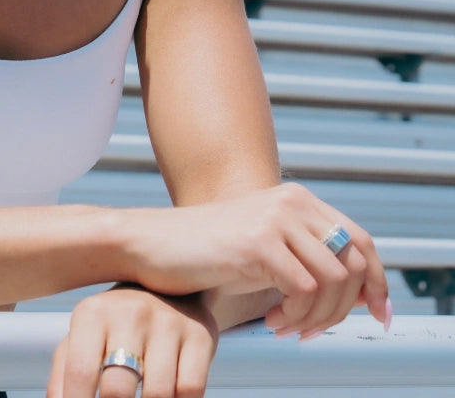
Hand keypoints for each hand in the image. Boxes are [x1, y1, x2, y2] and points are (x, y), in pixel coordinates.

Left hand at [48, 285, 217, 397]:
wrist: (167, 287)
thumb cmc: (114, 326)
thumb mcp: (83, 339)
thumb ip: (63, 375)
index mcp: (92, 313)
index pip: (80, 373)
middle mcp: (129, 312)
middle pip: (118, 390)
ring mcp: (167, 322)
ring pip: (158, 395)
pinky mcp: (199, 334)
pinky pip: (190, 390)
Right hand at [125, 182, 388, 336]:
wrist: (152, 243)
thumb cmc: (204, 252)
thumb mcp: (265, 248)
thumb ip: (305, 256)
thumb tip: (359, 292)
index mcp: (297, 199)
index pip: (362, 241)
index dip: (379, 283)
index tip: (379, 316)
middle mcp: (292, 201)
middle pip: (356, 263)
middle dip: (344, 309)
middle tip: (312, 331)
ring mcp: (275, 218)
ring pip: (335, 281)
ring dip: (316, 317)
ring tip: (285, 327)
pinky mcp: (258, 240)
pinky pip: (304, 289)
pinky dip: (293, 316)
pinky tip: (269, 321)